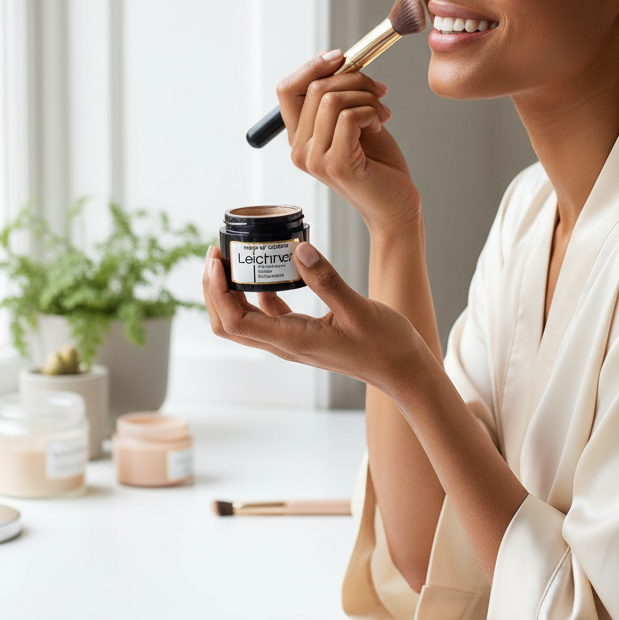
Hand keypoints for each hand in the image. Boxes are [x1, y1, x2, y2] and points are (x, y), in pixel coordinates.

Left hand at [202, 242, 425, 395]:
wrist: (403, 370)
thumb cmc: (385, 345)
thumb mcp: (357, 308)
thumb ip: (326, 280)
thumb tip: (298, 250)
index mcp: (292, 340)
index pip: (234, 321)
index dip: (217, 291)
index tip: (218, 259)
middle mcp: (286, 344)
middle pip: (228, 324)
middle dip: (214, 290)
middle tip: (218, 254)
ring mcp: (293, 341)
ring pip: (245, 321)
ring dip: (231, 292)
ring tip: (235, 258)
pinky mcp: (304, 334)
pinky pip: (269, 315)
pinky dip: (258, 294)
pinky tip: (269, 271)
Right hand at [276, 52, 420, 228]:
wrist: (396, 204)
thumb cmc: (378, 164)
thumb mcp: (354, 121)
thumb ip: (339, 96)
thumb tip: (335, 59)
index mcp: (299, 138)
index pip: (287, 89)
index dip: (312, 67)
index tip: (341, 58)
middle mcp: (299, 150)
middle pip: (314, 88)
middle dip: (353, 79)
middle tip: (378, 90)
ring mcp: (315, 159)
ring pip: (332, 99)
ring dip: (366, 97)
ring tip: (382, 113)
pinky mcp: (336, 164)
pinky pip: (349, 116)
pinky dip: (371, 112)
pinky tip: (380, 126)